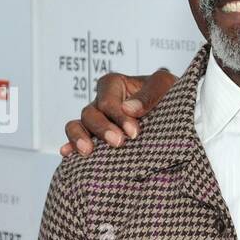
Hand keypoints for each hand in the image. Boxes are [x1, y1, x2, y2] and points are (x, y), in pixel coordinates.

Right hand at [60, 67, 176, 156]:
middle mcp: (101, 102)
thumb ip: (149, 93)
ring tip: (87, 152)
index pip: (107, 100)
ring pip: (77, 125)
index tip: (134, 132)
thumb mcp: (164, 85)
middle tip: (118, 143)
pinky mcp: (95, 138)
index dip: (118, 116)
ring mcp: (96, 121)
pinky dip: (70, 146)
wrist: (172, 113)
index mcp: (114, 85)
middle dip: (102, 129)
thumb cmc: (167, 95)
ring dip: (79, 137)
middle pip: (90, 113)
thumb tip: (130, 109)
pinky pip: (75, 140)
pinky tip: (67, 154)